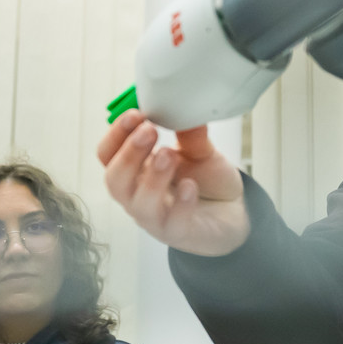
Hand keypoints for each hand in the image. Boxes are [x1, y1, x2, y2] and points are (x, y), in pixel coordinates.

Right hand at [97, 109, 250, 255]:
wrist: (234, 213)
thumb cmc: (206, 181)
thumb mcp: (200, 152)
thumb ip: (191, 135)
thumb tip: (187, 110)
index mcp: (136, 171)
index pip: (108, 154)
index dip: (116, 134)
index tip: (136, 113)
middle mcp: (138, 196)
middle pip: (115, 180)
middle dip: (128, 154)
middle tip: (149, 131)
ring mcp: (157, 218)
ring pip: (139, 205)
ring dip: (151, 178)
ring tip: (169, 155)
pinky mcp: (180, 234)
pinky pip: (173, 224)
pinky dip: (181, 204)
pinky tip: (190, 186)